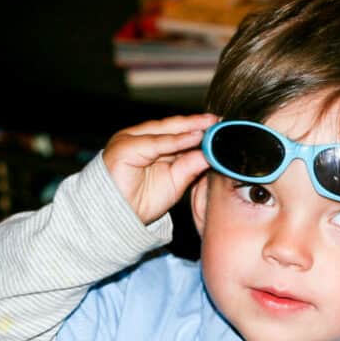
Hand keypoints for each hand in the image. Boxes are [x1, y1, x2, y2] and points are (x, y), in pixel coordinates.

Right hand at [103, 113, 217, 223]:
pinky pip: (156, 142)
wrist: (119, 218)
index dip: (199, 129)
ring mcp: (131, 140)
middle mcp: (140, 138)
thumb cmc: (143, 202)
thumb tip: (211, 153)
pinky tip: (195, 137)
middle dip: (197, 124)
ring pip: (166, 131)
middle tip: (219, 121)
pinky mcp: (126, 147)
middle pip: (173, 127)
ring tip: (211, 126)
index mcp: (151, 145)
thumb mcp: (176, 182)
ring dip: (190, 128)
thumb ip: (191, 166)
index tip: (220, 128)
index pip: (178, 132)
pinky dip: (177, 140)